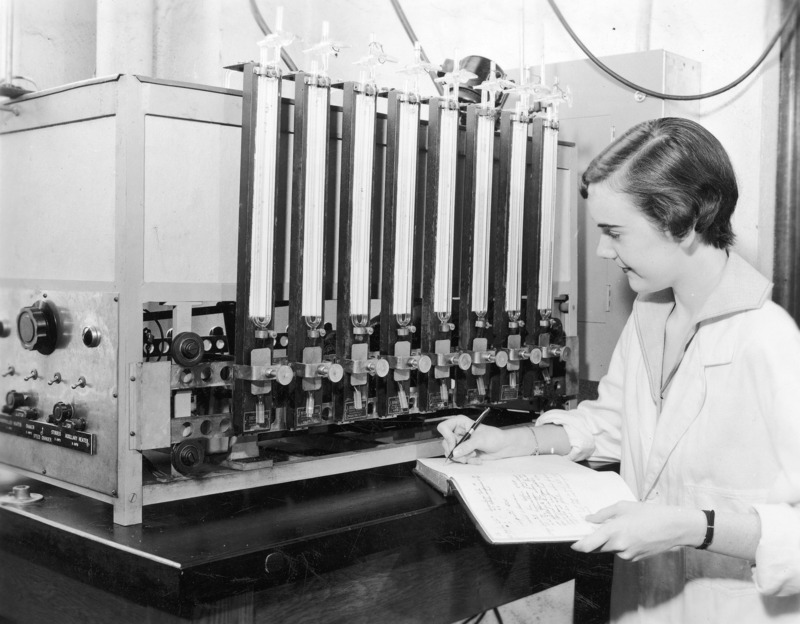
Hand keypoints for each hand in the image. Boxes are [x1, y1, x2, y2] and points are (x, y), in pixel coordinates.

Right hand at [437, 416, 523, 463]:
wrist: (503, 447)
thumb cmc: (494, 437)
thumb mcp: (480, 440)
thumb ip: (467, 446)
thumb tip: (455, 452)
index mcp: (460, 423)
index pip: (444, 427)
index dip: (447, 437)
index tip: (454, 444)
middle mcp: (458, 433)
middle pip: (446, 443)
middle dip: (456, 451)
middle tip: (464, 454)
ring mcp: (461, 443)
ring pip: (451, 453)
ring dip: (463, 457)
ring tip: (473, 455)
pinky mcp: (464, 452)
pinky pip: (459, 459)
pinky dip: (468, 461)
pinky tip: (476, 459)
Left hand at [571, 501, 703, 560]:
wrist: (675, 528)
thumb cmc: (649, 513)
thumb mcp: (623, 506)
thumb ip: (603, 514)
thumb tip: (589, 519)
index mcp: (614, 531)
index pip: (588, 545)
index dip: (578, 545)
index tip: (572, 543)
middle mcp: (619, 546)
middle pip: (597, 548)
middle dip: (593, 540)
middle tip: (592, 529)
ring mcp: (627, 555)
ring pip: (609, 550)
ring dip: (608, 542)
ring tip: (620, 527)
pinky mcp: (635, 559)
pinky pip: (620, 552)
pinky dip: (619, 545)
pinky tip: (630, 534)